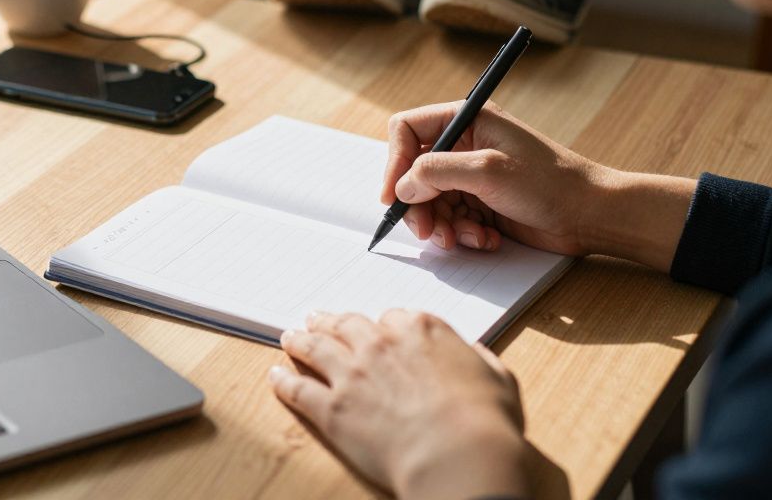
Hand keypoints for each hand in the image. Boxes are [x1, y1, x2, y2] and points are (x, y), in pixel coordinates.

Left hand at [271, 310, 529, 499]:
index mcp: (421, 330)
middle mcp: (381, 343)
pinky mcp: (331, 408)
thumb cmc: (485, 422)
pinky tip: (274, 375)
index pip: (395, 317)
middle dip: (331, 321)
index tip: (377, 329)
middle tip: (317, 318)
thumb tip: (470, 353)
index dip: (383, 325)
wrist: (458, 454)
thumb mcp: (497, 377)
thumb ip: (476, 358)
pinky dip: (282, 381)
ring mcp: (352, 374)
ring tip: (290, 336)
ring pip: (316, 347)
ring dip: (300, 340)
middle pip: (347, 324)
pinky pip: (298, 388)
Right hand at [382, 101, 612, 255]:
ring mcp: (472, 176)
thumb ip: (438, 172)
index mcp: (467, 120)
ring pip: (430, 201)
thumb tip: (402, 186)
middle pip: (414, 172)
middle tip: (426, 230)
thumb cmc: (550, 183)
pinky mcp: (481, 203)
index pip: (407, 131)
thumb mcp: (489, 171)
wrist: (591, 215)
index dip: (395, 162)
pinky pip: (451, 219)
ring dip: (440, 224)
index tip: (393, 196)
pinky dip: (461, 233)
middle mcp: (465, 145)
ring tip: (461, 239)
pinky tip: (485, 239)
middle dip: (417, 204)